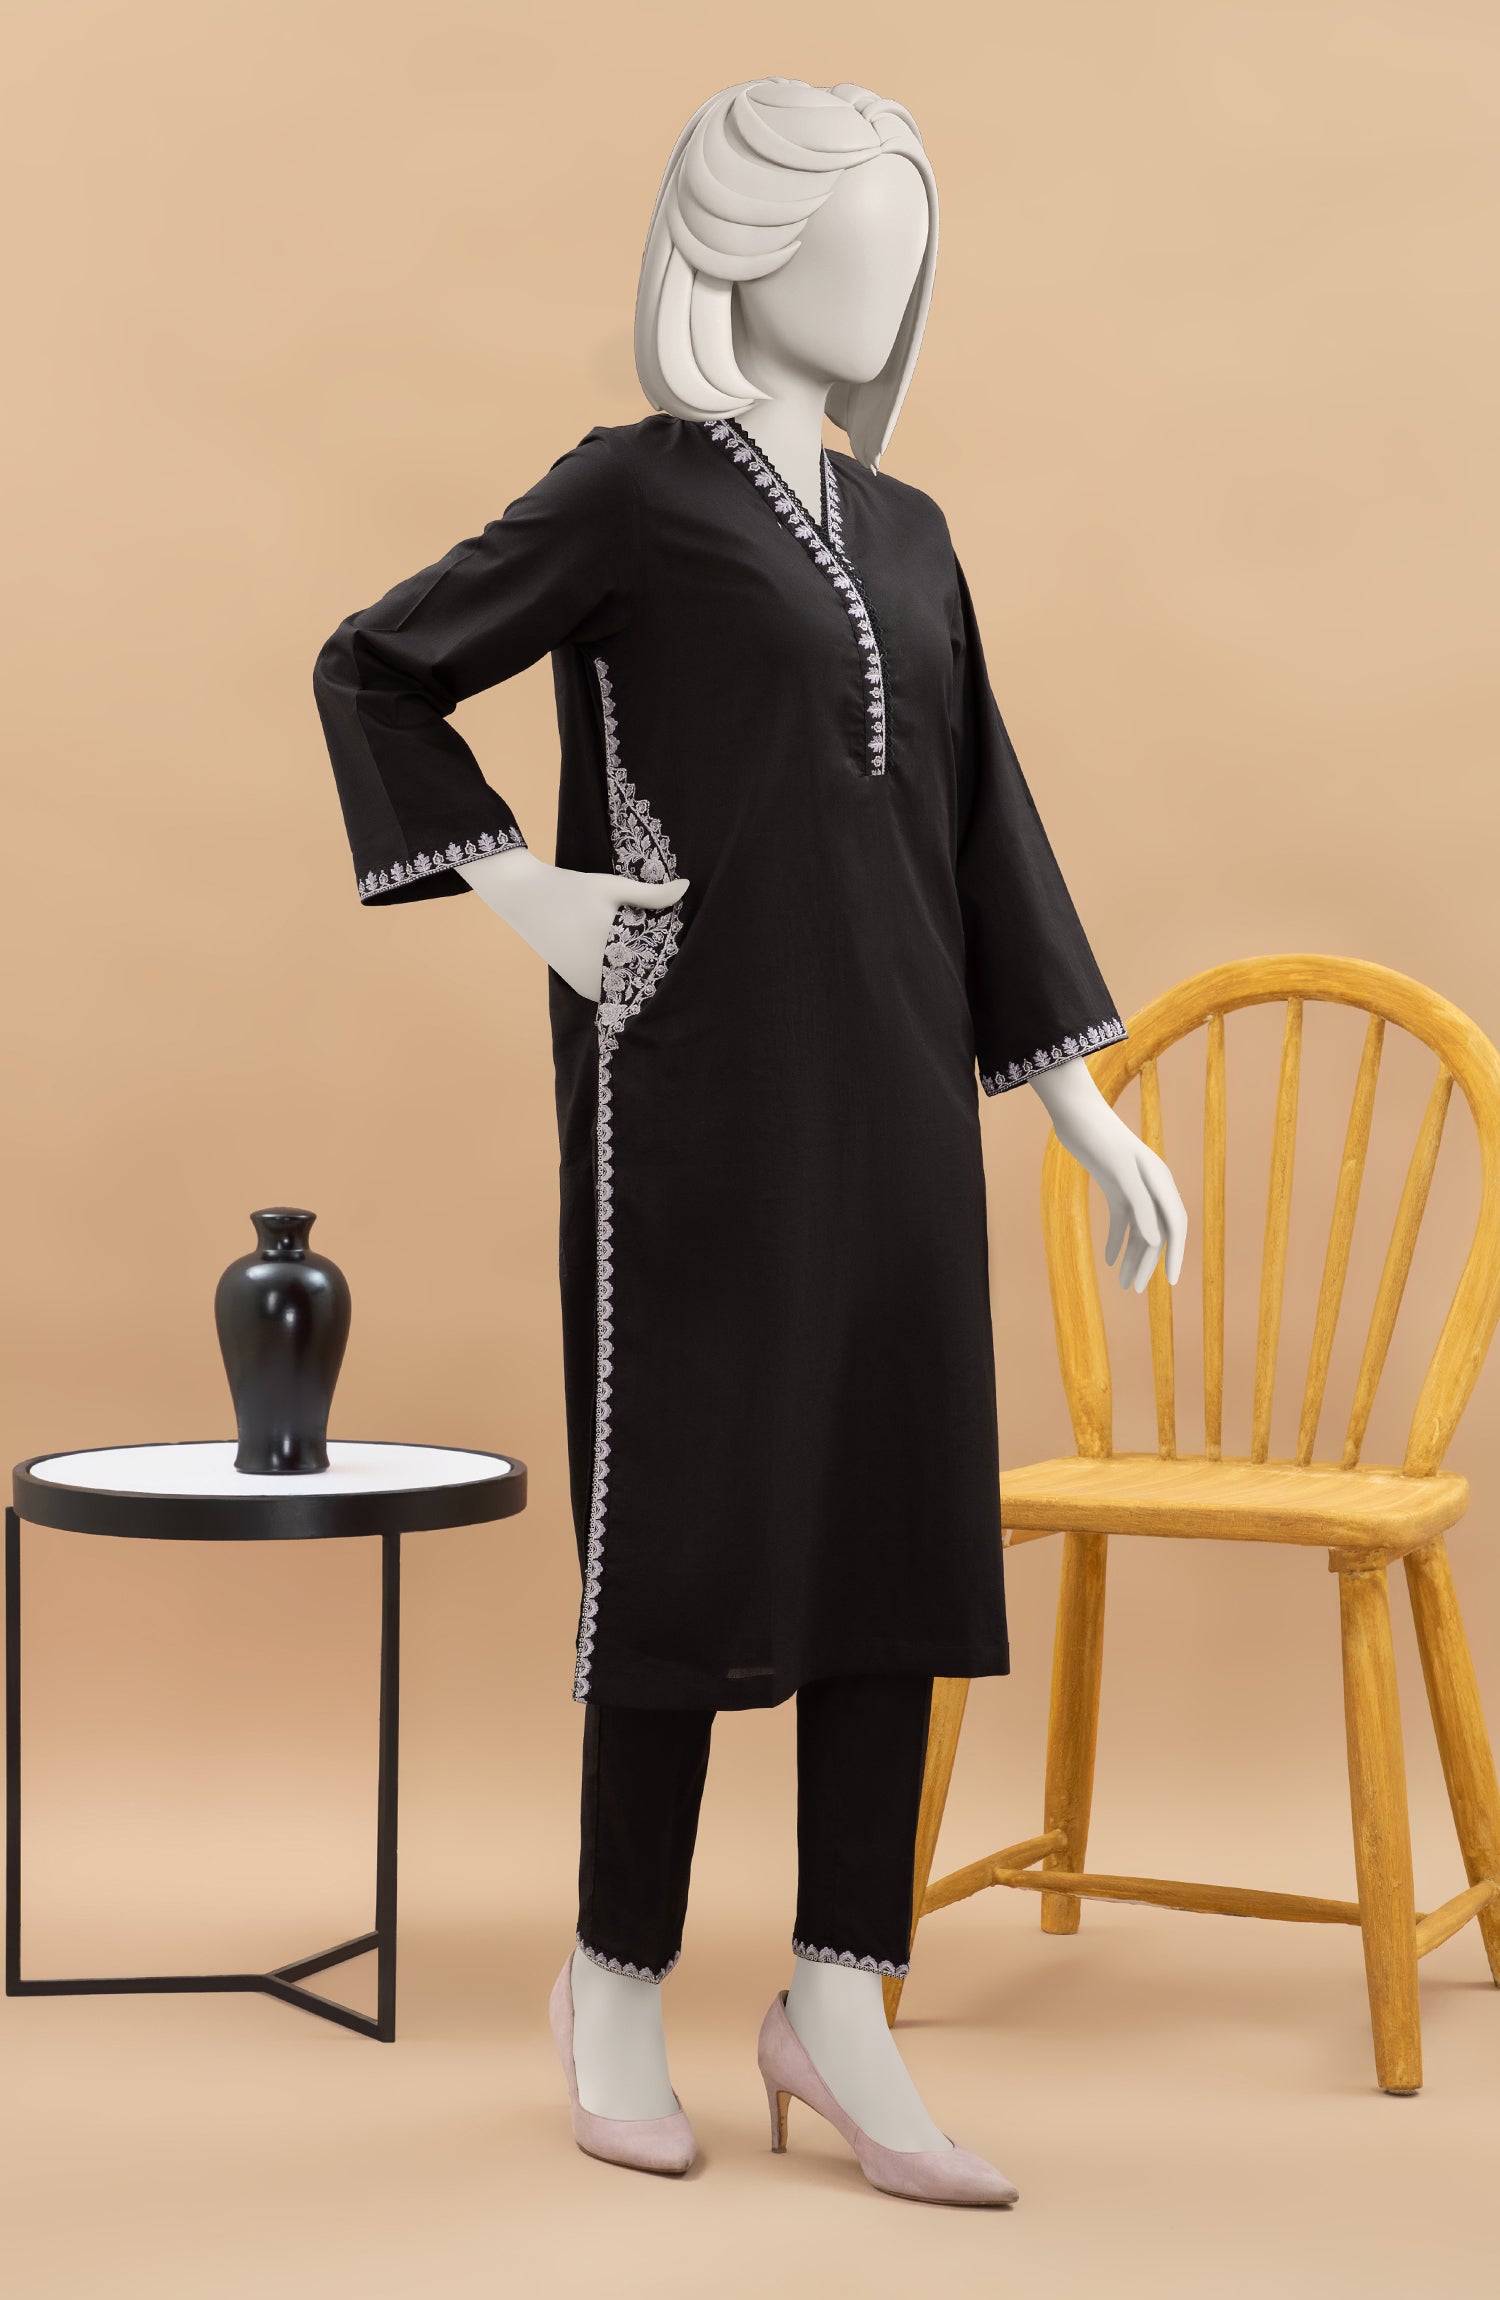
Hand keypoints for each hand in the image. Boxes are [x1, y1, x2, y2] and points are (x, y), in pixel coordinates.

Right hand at [458, 847, 688, 1001]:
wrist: (524, 899)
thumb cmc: (570, 889)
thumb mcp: (611, 887)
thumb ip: (651, 894)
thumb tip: (687, 888)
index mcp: (611, 952)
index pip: (657, 965)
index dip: (673, 957)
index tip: (684, 945)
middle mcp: (599, 976)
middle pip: (644, 979)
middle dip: (658, 966)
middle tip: (671, 946)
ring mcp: (589, 986)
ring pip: (628, 987)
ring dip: (640, 974)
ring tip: (651, 951)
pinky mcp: (581, 988)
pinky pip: (612, 990)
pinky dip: (623, 978)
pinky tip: (629, 958)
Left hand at [1028, 1056, 1187, 1293]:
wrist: (1077, 1115)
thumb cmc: (1099, 1138)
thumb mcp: (1119, 1170)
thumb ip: (1139, 1203)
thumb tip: (1155, 1238)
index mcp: (1160, 1181)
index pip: (1175, 1226)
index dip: (1176, 1255)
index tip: (1171, 1282)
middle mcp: (1152, 1187)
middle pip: (1158, 1232)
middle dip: (1149, 1263)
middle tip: (1135, 1290)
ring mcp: (1134, 1188)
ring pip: (1140, 1230)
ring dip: (1132, 1256)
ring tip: (1121, 1283)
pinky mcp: (1116, 1188)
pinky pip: (1122, 1221)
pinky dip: (1116, 1241)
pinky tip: (1109, 1260)